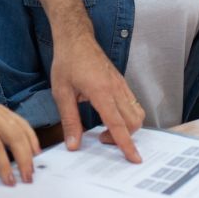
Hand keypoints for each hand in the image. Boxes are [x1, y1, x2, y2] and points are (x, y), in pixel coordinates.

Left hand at [0, 92, 40, 183]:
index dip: (4, 164)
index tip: (9, 181)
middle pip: (13, 136)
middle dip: (23, 158)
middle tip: (27, 177)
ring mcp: (0, 110)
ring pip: (21, 129)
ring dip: (30, 149)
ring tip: (32, 168)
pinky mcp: (5, 110)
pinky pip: (22, 123)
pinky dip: (31, 137)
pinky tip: (34, 151)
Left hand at [50, 30, 143, 162]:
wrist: (76, 38)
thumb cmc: (67, 62)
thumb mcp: (61, 93)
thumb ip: (69, 121)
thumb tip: (73, 145)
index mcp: (101, 92)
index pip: (118, 124)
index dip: (126, 144)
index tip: (134, 158)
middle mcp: (116, 89)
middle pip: (133, 122)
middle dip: (124, 138)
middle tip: (102, 139)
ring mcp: (121, 85)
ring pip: (137, 113)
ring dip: (127, 127)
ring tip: (106, 129)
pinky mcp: (122, 82)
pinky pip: (133, 104)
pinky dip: (127, 116)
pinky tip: (110, 116)